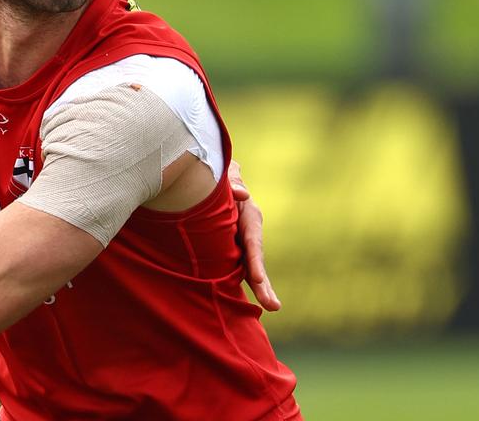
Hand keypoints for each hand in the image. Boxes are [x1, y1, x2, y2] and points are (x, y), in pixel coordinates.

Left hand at [229, 160, 280, 311]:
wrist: (204, 179)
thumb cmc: (216, 172)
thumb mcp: (225, 171)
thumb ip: (233, 180)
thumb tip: (241, 195)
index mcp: (249, 216)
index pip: (253, 242)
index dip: (255, 260)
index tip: (258, 278)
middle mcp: (246, 233)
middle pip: (254, 260)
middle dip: (262, 283)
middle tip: (273, 306)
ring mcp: (237, 243)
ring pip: (244, 268)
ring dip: (255, 287)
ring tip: (270, 307)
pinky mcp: (225, 249)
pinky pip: (230, 267)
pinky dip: (232, 282)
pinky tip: (231, 304)